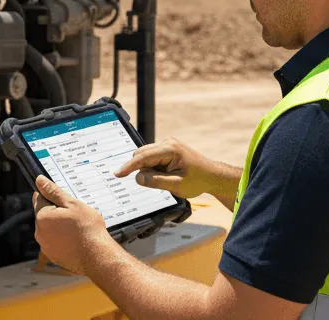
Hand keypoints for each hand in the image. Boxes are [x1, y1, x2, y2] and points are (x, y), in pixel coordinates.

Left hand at [32, 175, 112, 271]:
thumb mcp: (72, 204)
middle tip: (74, 214)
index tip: (63, 199)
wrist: (97, 256)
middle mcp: (39, 232)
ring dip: (59, 226)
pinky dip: (62, 239)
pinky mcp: (52, 256)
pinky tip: (75, 239)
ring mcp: (45, 246)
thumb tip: (39, 180)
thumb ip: (54, 192)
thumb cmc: (87, 229)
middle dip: (55, 212)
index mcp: (42, 216)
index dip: (51, 196)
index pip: (38, 198)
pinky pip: (54, 242)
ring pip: (49, 229)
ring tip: (76, 228)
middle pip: (44, 215)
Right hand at [114, 138, 235, 201]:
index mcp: (170, 149)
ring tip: (167, 179)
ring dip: (149, 170)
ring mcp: (167, 144)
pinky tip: (166, 175)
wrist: (212, 176)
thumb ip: (156, 181)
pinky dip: (153, 168)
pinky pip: (152, 158)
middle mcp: (167, 143)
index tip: (117, 174)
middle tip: (160, 183)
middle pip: (141, 155)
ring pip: (145, 157)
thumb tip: (138, 177)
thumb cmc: (197, 181)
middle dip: (143, 170)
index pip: (143, 157)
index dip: (129, 167)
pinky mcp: (167, 149)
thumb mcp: (176, 185)